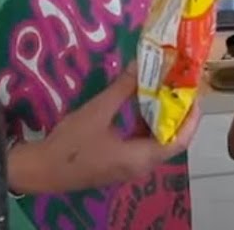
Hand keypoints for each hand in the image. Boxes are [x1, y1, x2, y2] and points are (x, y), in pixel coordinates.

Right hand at [10, 63, 199, 194]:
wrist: (40, 170)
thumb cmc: (72, 143)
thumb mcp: (98, 111)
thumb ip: (122, 88)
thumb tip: (141, 64)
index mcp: (141, 157)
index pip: (179, 141)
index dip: (191, 118)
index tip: (193, 94)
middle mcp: (140, 166)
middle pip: (169, 141)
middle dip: (176, 114)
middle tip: (176, 87)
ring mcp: (128, 168)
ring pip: (154, 142)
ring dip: (159, 118)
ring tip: (160, 91)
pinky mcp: (117, 165)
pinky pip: (140, 145)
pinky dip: (143, 125)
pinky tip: (137, 106)